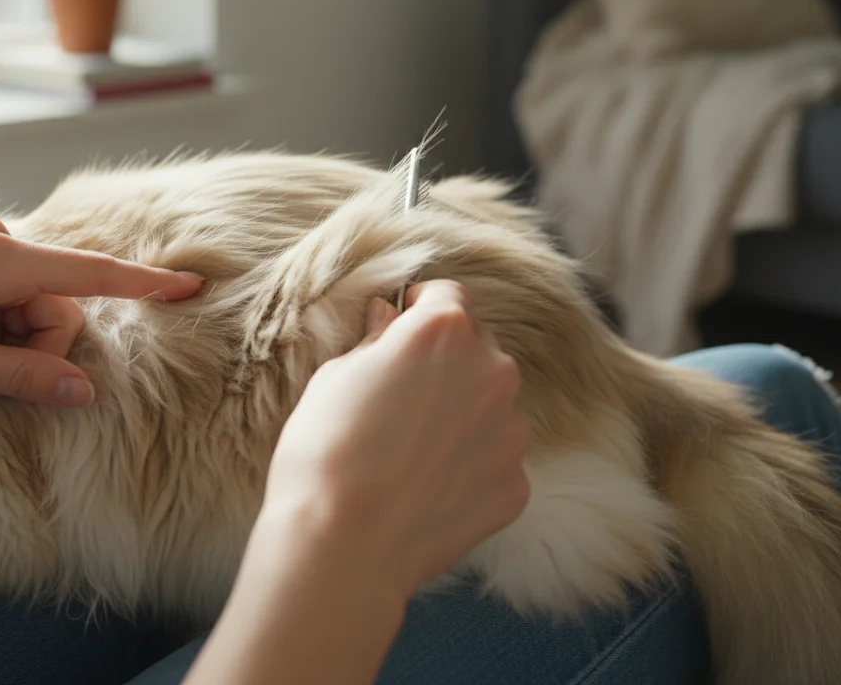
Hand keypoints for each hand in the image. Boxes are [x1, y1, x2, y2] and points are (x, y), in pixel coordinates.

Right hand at [183, 280, 529, 684]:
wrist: (344, 544)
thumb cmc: (325, 452)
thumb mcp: (334, 377)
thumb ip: (376, 342)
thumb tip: (391, 319)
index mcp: (443, 331)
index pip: (446, 295)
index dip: (419, 309)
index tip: (399, 327)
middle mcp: (492, 370)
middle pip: (476, 349)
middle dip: (444, 364)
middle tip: (398, 399)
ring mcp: (511, 430)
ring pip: (488, 406)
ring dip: (459, 416)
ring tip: (408, 451)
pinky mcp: (516, 483)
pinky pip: (493, 460)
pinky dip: (467, 467)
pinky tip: (424, 488)